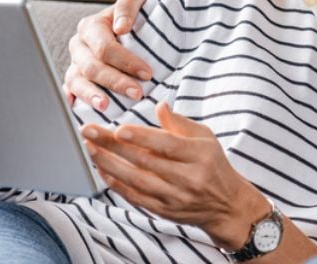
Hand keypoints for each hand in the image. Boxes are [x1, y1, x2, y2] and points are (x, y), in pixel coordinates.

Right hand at [64, 0, 154, 110]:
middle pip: (91, 67)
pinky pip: (69, 93)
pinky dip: (72, 103)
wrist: (137, 27)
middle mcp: (79, 46)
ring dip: (91, 95)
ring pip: (76, 82)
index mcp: (91, 26)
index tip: (147, 73)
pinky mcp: (75, 81)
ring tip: (106, 106)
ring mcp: (75, 65)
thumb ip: (129, 5)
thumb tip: (121, 27)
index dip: (125, 61)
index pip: (104, 47)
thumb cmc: (139, 14)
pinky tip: (79, 113)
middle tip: (137, 94)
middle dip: (114, 81)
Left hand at [81, 102, 270, 249]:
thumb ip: (179, 123)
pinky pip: (135, 197)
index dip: (142, 138)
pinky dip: (116, 184)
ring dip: (109, 164)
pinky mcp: (164, 211)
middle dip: (113, 146)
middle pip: (145, 161)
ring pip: (136, 180)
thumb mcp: (205, 137)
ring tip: (90, 149)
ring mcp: (174, 196)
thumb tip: (159, 106)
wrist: (226, 205)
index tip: (118, 129)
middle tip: (89, 132)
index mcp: (198, 155)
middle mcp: (187, 177)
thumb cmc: (212, 164)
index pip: (167, 145)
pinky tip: (102, 170)